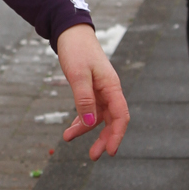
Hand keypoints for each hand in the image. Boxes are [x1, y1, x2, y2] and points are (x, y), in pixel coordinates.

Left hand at [56, 24, 128, 158]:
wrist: (70, 33)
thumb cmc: (76, 50)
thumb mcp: (78, 75)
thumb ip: (84, 99)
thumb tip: (90, 124)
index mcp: (112, 86)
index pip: (120, 116)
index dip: (117, 135)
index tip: (110, 152)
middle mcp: (109, 90)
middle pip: (112, 120)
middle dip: (104, 139)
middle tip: (94, 156)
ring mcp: (101, 90)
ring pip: (99, 117)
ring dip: (87, 130)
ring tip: (68, 138)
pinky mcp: (91, 89)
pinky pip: (90, 109)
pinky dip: (81, 119)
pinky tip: (71, 128)